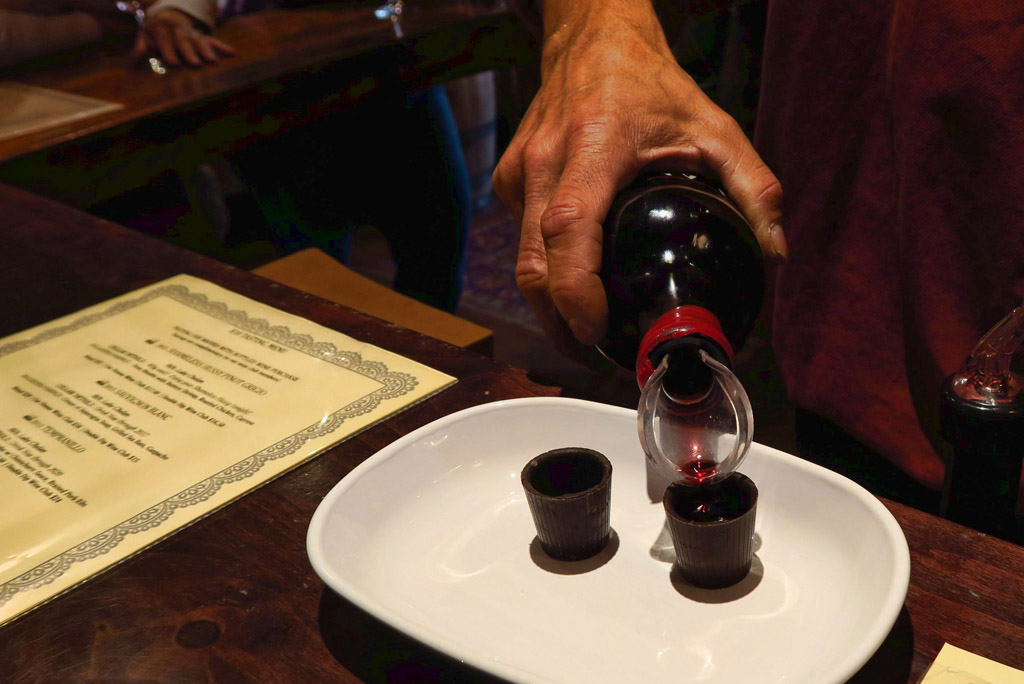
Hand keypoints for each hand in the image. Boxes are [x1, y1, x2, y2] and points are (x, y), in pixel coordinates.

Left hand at [130, 8, 234, 66]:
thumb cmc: (154, 30)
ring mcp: (191, 33)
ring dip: (207, 51)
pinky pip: (213, 41)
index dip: (169, 50)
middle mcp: (178, 30)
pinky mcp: (201, 37)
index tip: (174, 63)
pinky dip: (223, 47)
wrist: (168, 14)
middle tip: (195, 64)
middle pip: (184, 42)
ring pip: (199, 42)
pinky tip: (233, 53)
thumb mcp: (144, 34)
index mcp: (161, 28)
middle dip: (190, 53)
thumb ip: (140, 47)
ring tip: (213, 61)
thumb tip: (132, 61)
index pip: (165, 40)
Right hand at [492, 2, 784, 357]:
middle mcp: (545, 162)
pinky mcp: (509, 181)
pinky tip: (573, 286)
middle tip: (597, 353)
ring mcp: (519, 174)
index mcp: (593, 146)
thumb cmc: (645, 81)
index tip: (596, 328)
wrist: (590, 41)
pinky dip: (544, 273)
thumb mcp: (714, 126)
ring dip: (548, 306)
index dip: (575, 291)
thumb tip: (774, 249)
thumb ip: (754, 186)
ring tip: (585, 332)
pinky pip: (520, 243)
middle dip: (559, 322)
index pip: (568, 231)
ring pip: (521, 263)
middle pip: (533, 266)